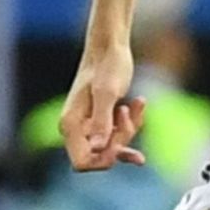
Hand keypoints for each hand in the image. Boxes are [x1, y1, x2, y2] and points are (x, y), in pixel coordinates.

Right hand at [59, 34, 143, 169]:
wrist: (111, 46)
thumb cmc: (107, 65)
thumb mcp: (107, 92)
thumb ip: (102, 120)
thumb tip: (98, 148)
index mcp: (71, 125)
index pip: (82, 163)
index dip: (104, 159)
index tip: (120, 142)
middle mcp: (76, 128)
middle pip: (101, 156)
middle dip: (120, 141)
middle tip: (126, 113)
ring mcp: (89, 126)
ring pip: (113, 146)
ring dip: (129, 130)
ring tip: (135, 104)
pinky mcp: (101, 120)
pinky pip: (119, 134)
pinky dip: (132, 123)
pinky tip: (138, 102)